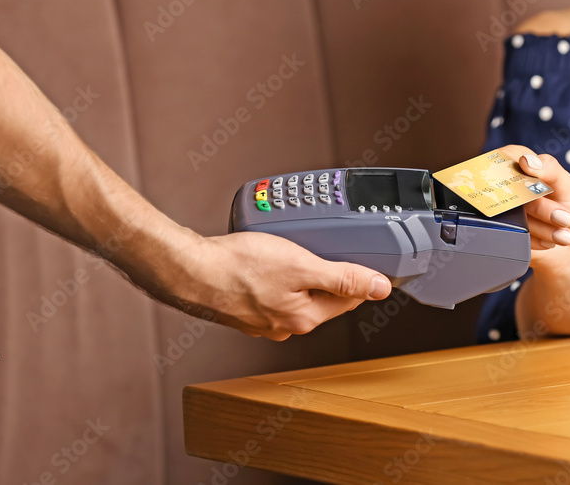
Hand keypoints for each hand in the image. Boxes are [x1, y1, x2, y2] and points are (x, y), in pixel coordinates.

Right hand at [165, 231, 391, 340]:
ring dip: (301, 273)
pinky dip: (276, 276)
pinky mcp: (244, 309)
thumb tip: (380, 288)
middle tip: (325, 245)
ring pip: (297, 293)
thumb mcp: (301, 265)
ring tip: (294, 247)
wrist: (189, 271)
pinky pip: (273, 291)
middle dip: (328, 272)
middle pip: (324, 297)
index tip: (366, 258)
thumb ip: (343, 278)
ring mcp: (263, 320)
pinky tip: (267, 259)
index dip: (361, 276)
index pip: (350, 299)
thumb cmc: (239, 268)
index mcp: (305, 318)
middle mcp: (286, 325)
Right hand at [499, 145, 569, 279]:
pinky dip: (538, 241)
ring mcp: (508, 213)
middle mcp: (513, 191)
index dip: (514, 161)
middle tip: (566, 218)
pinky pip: (515, 235)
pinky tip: (550, 242)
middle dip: (544, 208)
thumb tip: (526, 160)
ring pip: (516, 215)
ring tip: (564, 234)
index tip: (528, 171)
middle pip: (513, 190)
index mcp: (527, 171)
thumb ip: (551, 170)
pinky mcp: (506, 235)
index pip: (509, 155)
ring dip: (546, 228)